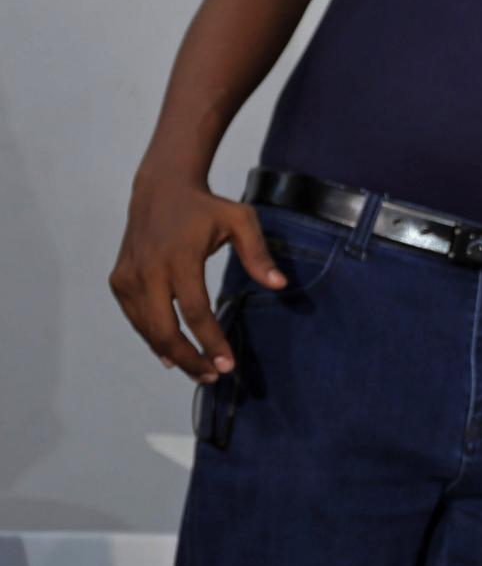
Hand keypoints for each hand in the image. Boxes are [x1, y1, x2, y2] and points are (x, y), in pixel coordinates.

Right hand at [108, 172, 285, 383]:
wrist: (160, 188)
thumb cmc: (206, 206)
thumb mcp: (241, 220)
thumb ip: (259, 254)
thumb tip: (279, 285)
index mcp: (178, 258)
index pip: (195, 312)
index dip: (211, 342)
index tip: (228, 365)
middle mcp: (148, 270)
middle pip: (165, 329)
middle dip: (189, 358)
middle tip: (213, 378)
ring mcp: (128, 276)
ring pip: (147, 328)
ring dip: (171, 354)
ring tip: (199, 372)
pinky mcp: (118, 279)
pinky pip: (136, 318)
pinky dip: (152, 338)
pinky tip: (171, 354)